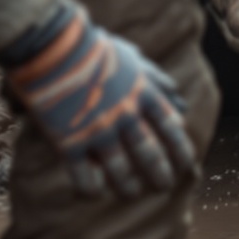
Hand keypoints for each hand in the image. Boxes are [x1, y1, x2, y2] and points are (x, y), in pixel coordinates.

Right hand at [1, 0, 196, 201]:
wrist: (54, 45)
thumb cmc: (93, 48)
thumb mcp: (132, 58)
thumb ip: (157, 80)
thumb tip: (180, 101)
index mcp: (143, 94)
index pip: (171, 130)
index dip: (180, 151)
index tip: (185, 165)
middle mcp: (126, 116)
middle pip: (150, 156)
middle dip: (160, 176)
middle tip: (163, 186)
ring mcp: (98, 130)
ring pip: (121, 172)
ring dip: (129, 188)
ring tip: (131, 194)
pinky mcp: (70, 142)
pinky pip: (84, 178)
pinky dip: (91, 190)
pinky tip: (93, 193)